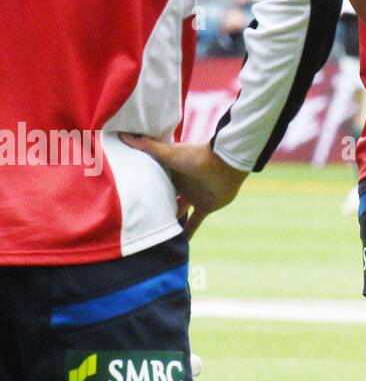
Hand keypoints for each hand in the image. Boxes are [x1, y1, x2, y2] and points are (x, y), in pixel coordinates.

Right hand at [120, 135, 248, 237]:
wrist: (226, 165)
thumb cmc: (197, 155)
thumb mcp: (168, 152)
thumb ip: (147, 146)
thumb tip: (124, 134)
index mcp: (172, 170)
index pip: (153, 179)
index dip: (141, 185)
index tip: (124, 193)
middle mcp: (182, 183)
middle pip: (164, 196)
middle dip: (153, 205)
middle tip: (134, 219)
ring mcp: (194, 195)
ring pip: (178, 210)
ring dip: (169, 220)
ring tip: (151, 234)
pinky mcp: (205, 206)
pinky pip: (195, 222)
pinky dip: (188, 233)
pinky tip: (179, 245)